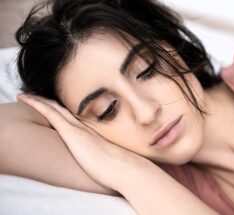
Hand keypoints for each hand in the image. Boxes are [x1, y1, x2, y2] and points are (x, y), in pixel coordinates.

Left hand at [16, 93, 151, 191]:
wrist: (126, 169)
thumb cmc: (119, 168)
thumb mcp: (107, 159)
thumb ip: (100, 154)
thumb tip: (100, 159)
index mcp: (91, 134)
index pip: (72, 118)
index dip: (60, 110)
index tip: (51, 107)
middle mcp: (84, 128)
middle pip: (61, 110)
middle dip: (46, 102)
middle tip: (34, 97)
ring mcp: (78, 129)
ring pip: (53, 108)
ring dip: (38, 100)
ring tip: (24, 96)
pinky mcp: (72, 134)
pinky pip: (50, 114)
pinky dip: (37, 104)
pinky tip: (26, 99)